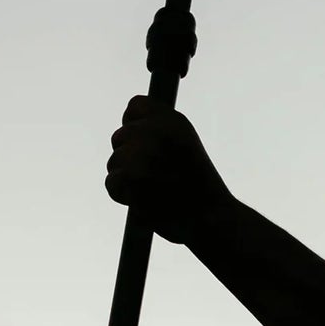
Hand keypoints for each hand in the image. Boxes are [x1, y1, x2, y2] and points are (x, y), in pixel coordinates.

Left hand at [104, 95, 236, 244]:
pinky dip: (124, 196)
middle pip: (119, 137)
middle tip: (156, 176)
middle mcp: (155, 130)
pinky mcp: (130, 176)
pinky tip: (147, 201)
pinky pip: (112, 183)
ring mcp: (142, 152)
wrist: (212, 219)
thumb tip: (130, 130)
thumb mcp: (186, 144)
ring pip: (114, 162)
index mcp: (172, 119)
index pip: (135, 106)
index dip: (135, 127)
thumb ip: (159, 130)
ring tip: (155, 191)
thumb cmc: (199, 188)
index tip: (148, 147)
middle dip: (129, 158)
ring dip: (128, 180)